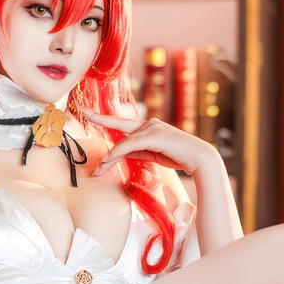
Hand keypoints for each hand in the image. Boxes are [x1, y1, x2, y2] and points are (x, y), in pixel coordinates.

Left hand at [83, 111, 223, 181]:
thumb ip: (138, 151)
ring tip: (98, 170)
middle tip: (83, 112)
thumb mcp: (153, 154)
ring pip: (123, 142)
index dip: (105, 118)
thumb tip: (121, 153)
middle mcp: (149, 123)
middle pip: (119, 127)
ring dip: (109, 158)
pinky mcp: (153, 135)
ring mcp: (152, 127)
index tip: (89, 112)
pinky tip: (108, 162)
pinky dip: (117, 153)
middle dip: (100, 118)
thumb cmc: (179, 157)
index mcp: (149, 127)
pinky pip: (129, 145)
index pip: (123, 122)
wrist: (199, 158)